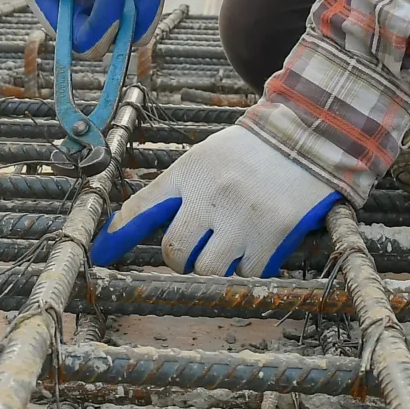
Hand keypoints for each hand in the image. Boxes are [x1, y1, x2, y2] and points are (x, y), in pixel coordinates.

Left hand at [91, 123, 341, 277]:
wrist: (307, 136)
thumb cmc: (249, 151)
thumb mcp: (204, 158)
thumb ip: (174, 190)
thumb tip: (132, 223)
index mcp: (190, 173)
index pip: (143, 208)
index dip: (118, 235)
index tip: (102, 252)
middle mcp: (212, 196)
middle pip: (176, 252)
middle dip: (180, 257)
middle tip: (192, 250)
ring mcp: (243, 217)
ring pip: (210, 268)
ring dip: (215, 265)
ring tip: (228, 246)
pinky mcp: (274, 233)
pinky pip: (248, 272)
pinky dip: (248, 267)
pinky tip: (255, 246)